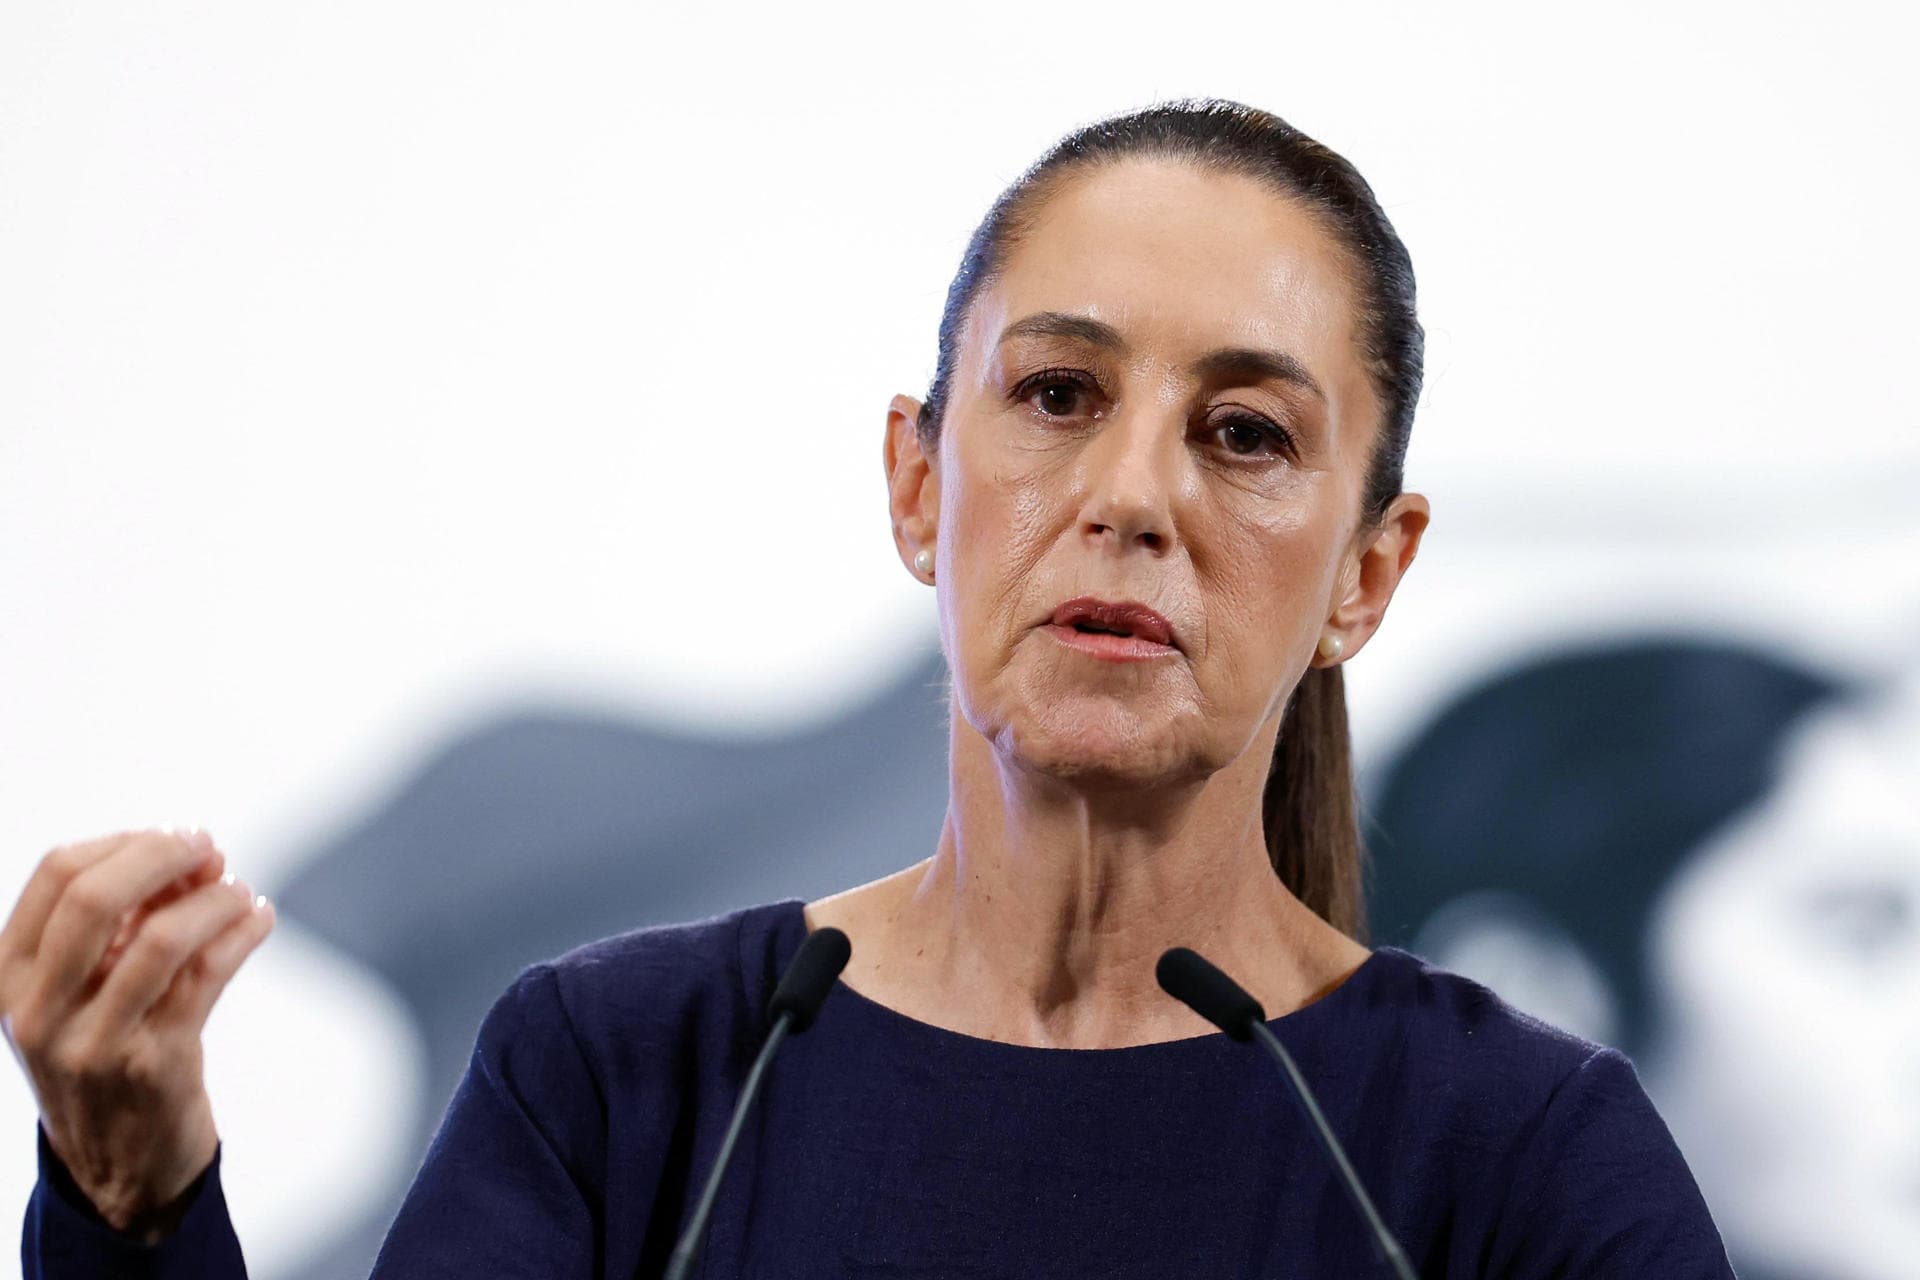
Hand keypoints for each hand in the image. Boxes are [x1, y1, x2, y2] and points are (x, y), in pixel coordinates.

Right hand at [0, 827, 275, 1240]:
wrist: (117, 1166)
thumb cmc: (104, 1053)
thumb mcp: (80, 991)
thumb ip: (121, 922)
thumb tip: (192, 854)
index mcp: (7, 976)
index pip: (56, 873)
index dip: (124, 841)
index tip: (172, 838)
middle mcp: (39, 1009)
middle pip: (98, 897)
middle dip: (164, 857)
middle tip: (209, 850)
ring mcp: (94, 1041)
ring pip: (163, 937)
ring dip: (215, 900)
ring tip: (241, 892)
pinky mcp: (155, 1065)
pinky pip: (208, 975)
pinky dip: (243, 933)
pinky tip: (260, 919)